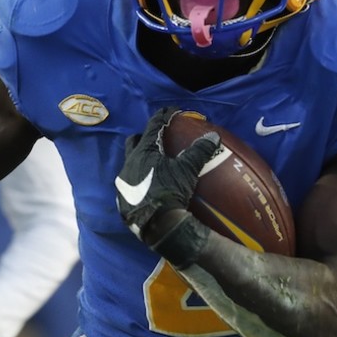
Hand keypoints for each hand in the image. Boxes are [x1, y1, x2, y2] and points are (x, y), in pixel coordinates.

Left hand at [115, 107, 220, 262]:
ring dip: (140, 161)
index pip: (153, 126)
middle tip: (157, 139)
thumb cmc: (171, 192)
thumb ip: (199, 151)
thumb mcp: (187, 170)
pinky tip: (148, 186)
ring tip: (153, 165)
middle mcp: (129, 163)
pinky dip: (138, 180)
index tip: (171, 111)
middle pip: (134, 143)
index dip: (163, 116)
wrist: (157, 224)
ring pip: (130, 164)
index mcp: (144, 152)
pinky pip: (129, 183)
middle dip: (144, 137)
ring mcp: (123, 182)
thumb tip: (214, 136)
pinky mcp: (122, 199)